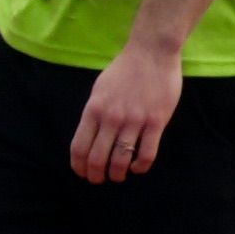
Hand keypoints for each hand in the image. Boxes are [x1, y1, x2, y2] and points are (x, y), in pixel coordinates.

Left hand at [67, 40, 181, 182]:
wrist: (152, 53)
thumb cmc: (125, 70)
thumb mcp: (100, 90)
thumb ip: (94, 113)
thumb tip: (89, 136)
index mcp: (94, 110)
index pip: (79, 147)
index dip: (78, 166)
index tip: (82, 173)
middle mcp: (111, 118)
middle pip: (97, 158)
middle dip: (96, 175)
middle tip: (99, 180)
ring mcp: (134, 120)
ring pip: (121, 160)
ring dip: (118, 174)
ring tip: (118, 176)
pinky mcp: (156, 121)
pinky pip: (147, 153)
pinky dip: (140, 166)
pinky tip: (138, 167)